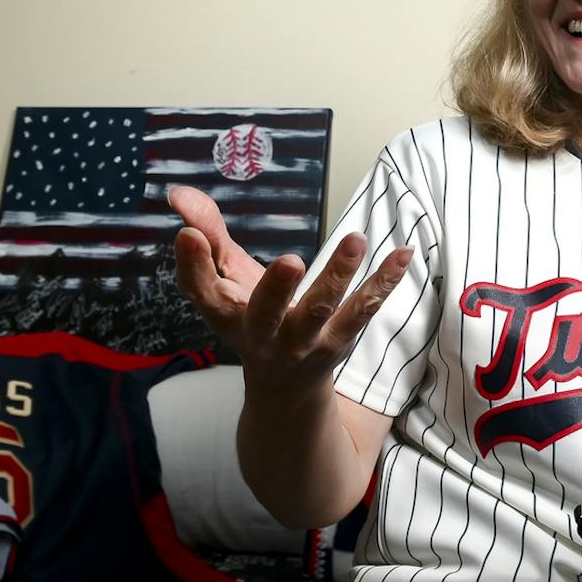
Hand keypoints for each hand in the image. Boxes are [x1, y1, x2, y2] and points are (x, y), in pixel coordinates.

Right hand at [168, 186, 413, 398]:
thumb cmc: (250, 318)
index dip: (191, 265)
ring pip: (320, 313)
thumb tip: (179, 192)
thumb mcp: (226, 279)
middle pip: (265, 313)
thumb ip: (209, 234)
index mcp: (225, 314)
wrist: (284, 388)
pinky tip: (403, 253)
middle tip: (290, 260)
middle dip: (277, 289)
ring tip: (355, 240)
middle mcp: (261, 334)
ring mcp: (302, 343)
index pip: (200, 291)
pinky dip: (384, 283)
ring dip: (338, 277)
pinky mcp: (339, 342)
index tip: (188, 235)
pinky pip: (363, 312)